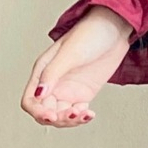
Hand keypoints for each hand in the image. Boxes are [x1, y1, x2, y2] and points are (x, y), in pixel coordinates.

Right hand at [20, 6, 133, 127]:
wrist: (116, 27)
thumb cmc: (91, 32)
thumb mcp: (70, 52)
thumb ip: (53, 73)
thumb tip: (39, 94)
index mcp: (43, 71)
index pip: (30, 100)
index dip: (37, 111)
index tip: (52, 115)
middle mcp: (53, 82)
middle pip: (45, 111)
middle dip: (57, 118)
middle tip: (73, 115)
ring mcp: (69, 89)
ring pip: (60, 115)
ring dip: (70, 120)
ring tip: (84, 114)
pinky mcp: (84, 92)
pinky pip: (77, 112)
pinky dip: (81, 117)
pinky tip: (90, 114)